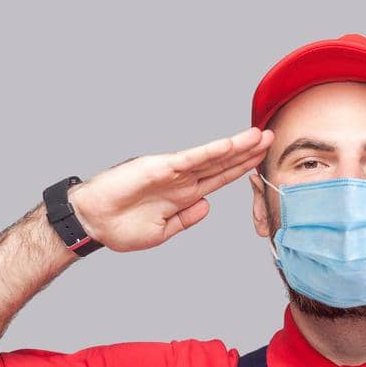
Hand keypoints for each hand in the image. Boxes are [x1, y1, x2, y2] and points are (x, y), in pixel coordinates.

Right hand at [66, 126, 272, 252]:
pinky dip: (211, 151)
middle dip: (248, 152)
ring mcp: (172, 171)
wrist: (94, 223)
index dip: (242, 169)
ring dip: (236, 146)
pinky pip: (191, 158)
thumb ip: (186, 219)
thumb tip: (208, 206)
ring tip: (259, 135)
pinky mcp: (159, 167)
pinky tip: (230, 144)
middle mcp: (182, 180)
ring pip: (212, 156)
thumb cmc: (121, 227)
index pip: (220, 178)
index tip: (263, 161)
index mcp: (184, 195)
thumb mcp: (162, 230)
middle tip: (272, 138)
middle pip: (222, 163)